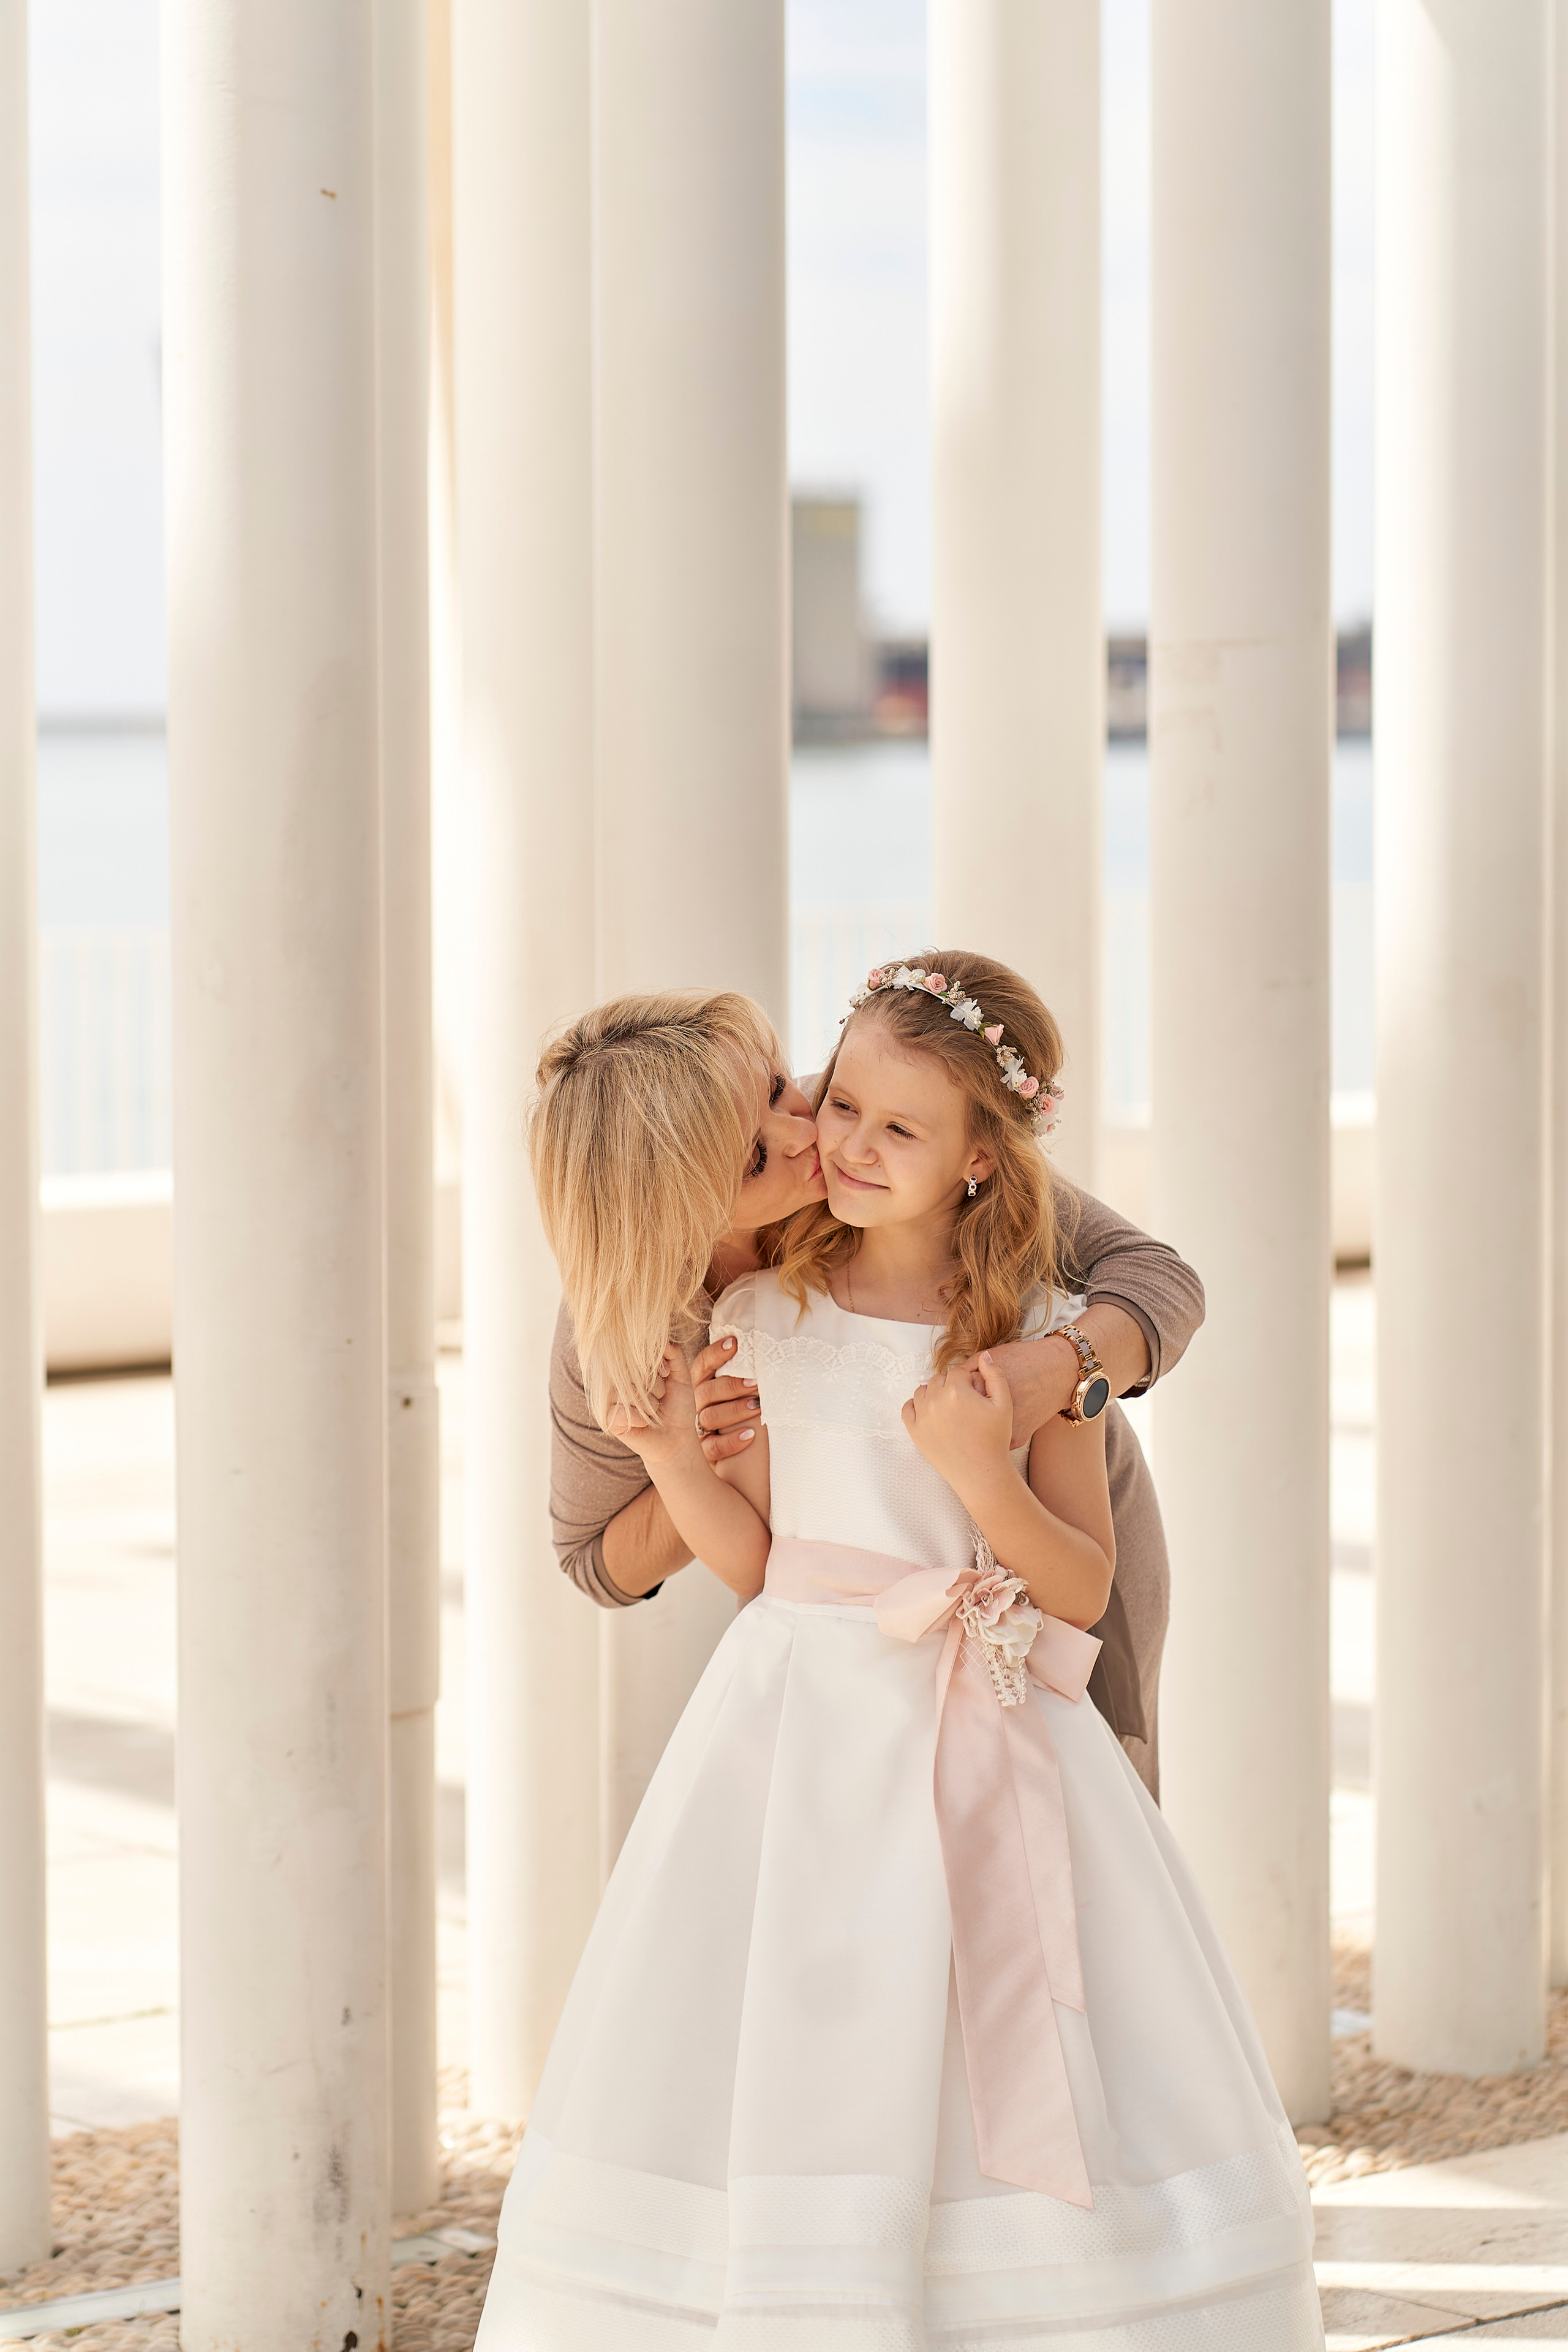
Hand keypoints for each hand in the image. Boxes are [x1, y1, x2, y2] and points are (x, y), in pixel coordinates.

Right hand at [604, 1345, 703, 1468]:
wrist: (677, 1438)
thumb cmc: (677, 1407)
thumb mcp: (681, 1376)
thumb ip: (673, 1355)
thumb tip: (661, 1339)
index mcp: (632, 1370)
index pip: (637, 1355)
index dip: (656, 1366)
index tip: (666, 1375)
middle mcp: (619, 1382)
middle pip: (633, 1373)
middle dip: (656, 1386)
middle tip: (660, 1398)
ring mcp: (611, 1400)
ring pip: (630, 1392)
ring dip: (651, 1404)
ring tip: (654, 1411)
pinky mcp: (609, 1419)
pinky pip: (624, 1411)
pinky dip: (641, 1418)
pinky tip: (645, 1424)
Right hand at [691, 1334, 760, 1465]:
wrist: (741, 1461)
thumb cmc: (744, 1414)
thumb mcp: (741, 1392)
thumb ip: (744, 1374)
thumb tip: (763, 1350)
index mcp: (702, 1384)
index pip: (703, 1365)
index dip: (716, 1353)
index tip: (734, 1343)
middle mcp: (696, 1405)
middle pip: (706, 1391)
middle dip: (731, 1385)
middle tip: (755, 1383)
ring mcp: (698, 1428)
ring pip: (709, 1417)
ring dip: (735, 1411)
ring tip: (758, 1407)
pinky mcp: (704, 1451)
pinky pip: (713, 1447)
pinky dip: (731, 1441)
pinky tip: (750, 1436)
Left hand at [901, 1353, 1013, 1488]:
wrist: (982, 1473)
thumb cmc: (995, 1439)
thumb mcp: (1004, 1404)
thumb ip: (995, 1375)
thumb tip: (984, 1356)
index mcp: (956, 1390)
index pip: (958, 1371)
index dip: (969, 1381)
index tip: (976, 1394)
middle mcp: (935, 1400)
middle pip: (939, 1379)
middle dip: (951, 1386)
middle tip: (965, 1403)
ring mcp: (922, 1416)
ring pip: (923, 1391)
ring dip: (934, 1394)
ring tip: (950, 1408)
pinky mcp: (914, 1432)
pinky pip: (908, 1408)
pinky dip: (917, 1406)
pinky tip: (932, 1413)